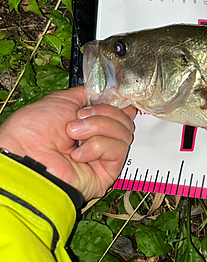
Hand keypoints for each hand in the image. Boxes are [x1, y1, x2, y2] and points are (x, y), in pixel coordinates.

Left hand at [0, 85, 135, 200]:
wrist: (27, 155)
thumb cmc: (33, 132)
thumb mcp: (62, 99)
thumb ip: (89, 94)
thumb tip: (110, 91)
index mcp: (89, 122)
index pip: (118, 111)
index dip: (119, 103)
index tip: (114, 96)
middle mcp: (98, 138)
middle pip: (124, 120)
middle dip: (104, 113)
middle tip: (80, 117)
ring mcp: (103, 155)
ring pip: (124, 132)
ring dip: (99, 127)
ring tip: (75, 135)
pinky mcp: (108, 171)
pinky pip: (118, 149)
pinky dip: (98, 146)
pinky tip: (79, 154)